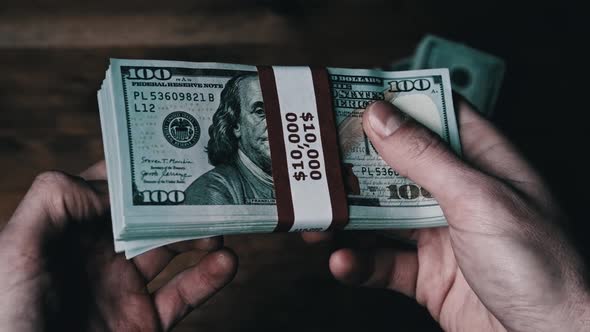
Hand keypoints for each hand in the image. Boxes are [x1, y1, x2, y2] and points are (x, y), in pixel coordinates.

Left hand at [0, 162, 237, 331]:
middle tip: (210, 190)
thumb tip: (110, 188)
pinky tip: (226, 262)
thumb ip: (54, 202)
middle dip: (181, 202)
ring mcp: (124, 291)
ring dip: (202, 235)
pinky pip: (184, 296)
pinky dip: (209, 278)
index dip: (139, 171)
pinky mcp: (144, 323)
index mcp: (69, 235)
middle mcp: (99, 258)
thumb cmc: (9, 319)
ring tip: (221, 226)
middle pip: (150, 218)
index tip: (170, 153)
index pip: (108, 190)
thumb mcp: (16, 251)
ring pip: (174, 252)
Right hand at [304, 101, 589, 331]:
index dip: (395, 103)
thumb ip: (425, 158)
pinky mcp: (426, 274)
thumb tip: (382, 116)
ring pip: (381, 217)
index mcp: (483, 163)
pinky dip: (359, 263)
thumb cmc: (539, 266)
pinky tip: (343, 263)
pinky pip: (382, 262)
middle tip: (316, 163)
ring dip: (346, 220)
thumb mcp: (477, 199)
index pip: (435, 116)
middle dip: (355, 167)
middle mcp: (459, 195)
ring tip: (316, 220)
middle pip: (397, 167)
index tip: (351, 95)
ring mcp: (440, 235)